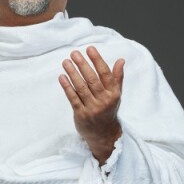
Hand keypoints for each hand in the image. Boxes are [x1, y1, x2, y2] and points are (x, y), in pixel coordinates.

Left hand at [59, 46, 123, 163]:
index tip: (90, 49)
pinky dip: (67, 87)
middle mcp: (103, 101)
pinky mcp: (81, 115)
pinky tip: (62, 77)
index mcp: (113, 93)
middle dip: (82, 65)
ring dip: (72, 74)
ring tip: (66, 62)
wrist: (104, 134)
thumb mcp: (116, 95)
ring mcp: (92, 108)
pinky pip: (73, 98)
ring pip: (81, 88)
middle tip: (74, 53)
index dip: (97, 60)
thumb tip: (121, 60)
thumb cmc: (108, 110)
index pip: (105, 74)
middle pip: (92, 79)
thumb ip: (117, 77)